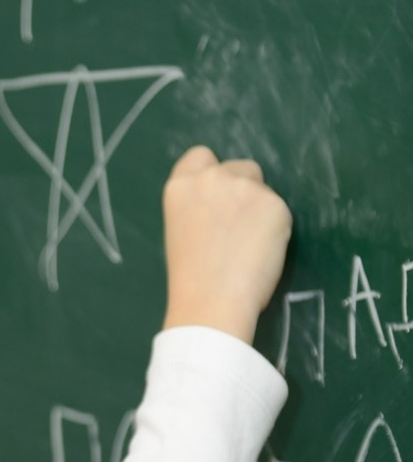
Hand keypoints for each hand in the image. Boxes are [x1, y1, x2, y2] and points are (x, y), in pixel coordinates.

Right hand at [161, 146, 291, 343]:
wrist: (210, 304)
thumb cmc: (190, 279)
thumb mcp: (182, 229)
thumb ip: (200, 208)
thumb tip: (227, 209)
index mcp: (180, 186)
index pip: (200, 157)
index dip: (213, 175)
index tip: (218, 199)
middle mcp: (212, 177)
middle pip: (239, 168)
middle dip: (243, 190)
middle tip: (238, 228)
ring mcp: (245, 188)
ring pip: (263, 189)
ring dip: (260, 209)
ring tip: (249, 247)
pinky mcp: (275, 204)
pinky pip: (280, 213)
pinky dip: (276, 230)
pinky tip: (262, 255)